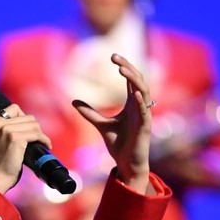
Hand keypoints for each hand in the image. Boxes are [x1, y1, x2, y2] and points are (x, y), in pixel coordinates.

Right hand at [0, 104, 52, 194]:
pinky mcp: (15, 138)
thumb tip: (29, 125)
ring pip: (34, 125)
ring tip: (41, 144)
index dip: (24, 119)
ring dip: (40, 135)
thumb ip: (6, 131)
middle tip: (36, 141)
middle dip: (34, 129)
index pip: (14, 109)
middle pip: (27, 117)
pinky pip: (37, 134)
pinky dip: (44, 140)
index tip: (28, 131)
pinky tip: (46, 146)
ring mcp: (6, 130)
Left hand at [72, 54, 152, 193]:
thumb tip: (73, 101)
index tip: (112, 56)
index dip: (124, 66)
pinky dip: (140, 101)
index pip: (130, 80)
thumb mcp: (100, 124)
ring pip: (144, 91)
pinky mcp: (145, 127)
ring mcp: (144, 116)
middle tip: (115, 56)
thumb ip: (89, 113)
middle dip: (128, 67)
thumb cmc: (119, 144)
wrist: (126, 164)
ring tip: (122, 69)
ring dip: (134, 79)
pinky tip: (134, 92)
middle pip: (138, 80)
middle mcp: (140, 106)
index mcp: (132, 104)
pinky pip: (145, 111)